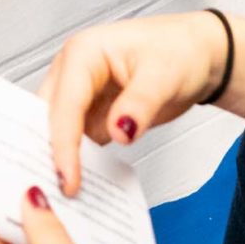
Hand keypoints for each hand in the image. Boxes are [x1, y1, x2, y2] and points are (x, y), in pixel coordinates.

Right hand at [37, 13, 231, 196]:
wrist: (197, 54)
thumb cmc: (179, 50)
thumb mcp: (164, 75)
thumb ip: (140, 104)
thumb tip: (119, 132)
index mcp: (82, 53)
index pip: (66, 104)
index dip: (63, 143)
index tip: (67, 178)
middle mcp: (73, 72)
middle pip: (50, 116)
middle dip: (47, 152)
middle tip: (51, 191)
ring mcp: (81, 94)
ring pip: (58, 130)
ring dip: (58, 159)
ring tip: (61, 193)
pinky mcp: (91, 113)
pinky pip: (78, 141)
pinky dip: (77, 161)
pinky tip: (80, 184)